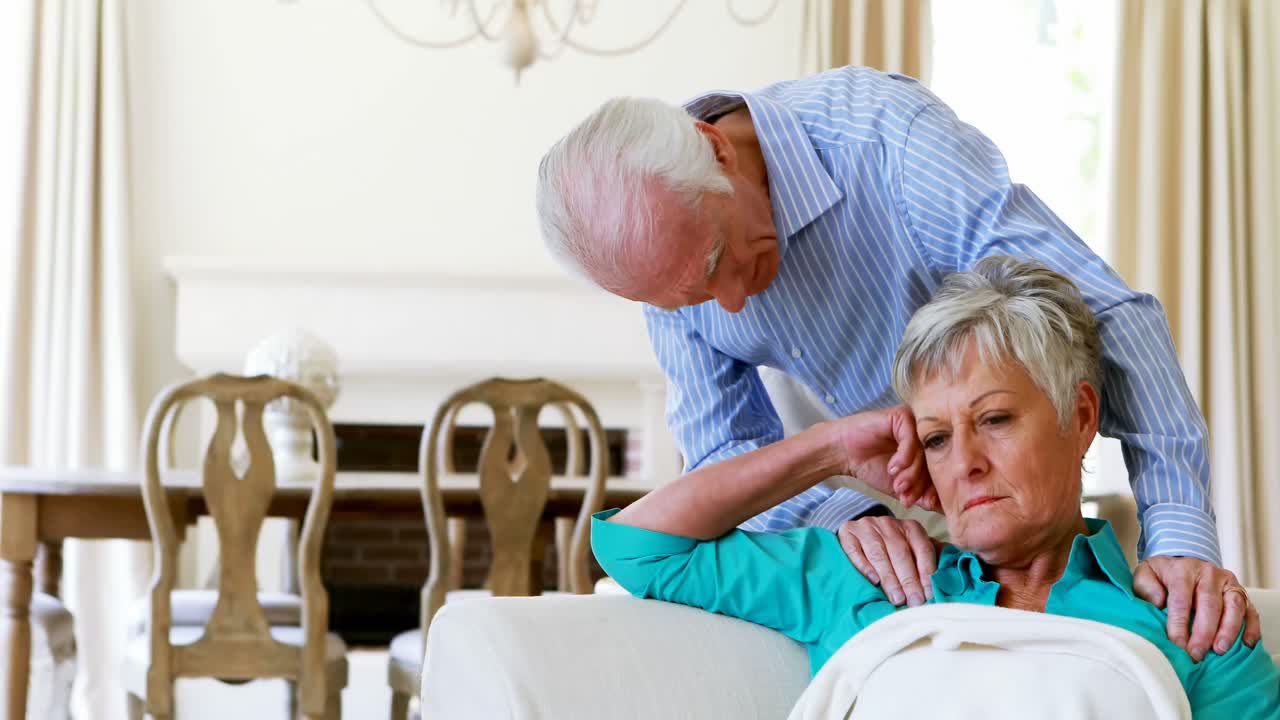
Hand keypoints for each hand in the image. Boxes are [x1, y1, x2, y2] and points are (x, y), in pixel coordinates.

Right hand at [830, 405, 939, 510]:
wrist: (844, 453)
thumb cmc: (871, 467)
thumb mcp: (901, 487)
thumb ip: (921, 495)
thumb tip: (945, 509)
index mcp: (929, 449)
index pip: (940, 470)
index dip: (934, 490)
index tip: (925, 504)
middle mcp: (926, 434)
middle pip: (934, 461)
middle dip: (922, 484)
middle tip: (907, 498)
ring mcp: (915, 423)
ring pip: (923, 452)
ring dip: (911, 473)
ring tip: (898, 485)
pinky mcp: (902, 415)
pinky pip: (911, 439)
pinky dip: (904, 457)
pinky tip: (892, 468)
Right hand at [838, 515, 939, 606]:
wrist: (860, 531)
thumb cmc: (891, 547)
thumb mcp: (911, 549)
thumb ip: (926, 561)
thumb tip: (946, 582)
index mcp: (910, 527)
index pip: (922, 548)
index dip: (926, 572)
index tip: (929, 594)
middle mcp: (888, 523)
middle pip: (900, 552)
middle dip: (908, 579)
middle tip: (914, 601)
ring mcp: (866, 526)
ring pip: (878, 552)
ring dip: (889, 578)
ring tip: (897, 598)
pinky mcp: (847, 532)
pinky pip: (855, 549)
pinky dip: (864, 565)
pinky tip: (873, 581)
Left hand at [1132, 556, 1262, 661]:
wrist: (1183, 561)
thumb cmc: (1163, 575)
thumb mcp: (1146, 573)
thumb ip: (1146, 586)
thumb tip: (1158, 602)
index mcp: (1183, 570)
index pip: (1181, 599)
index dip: (1179, 624)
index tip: (1177, 645)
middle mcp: (1209, 574)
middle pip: (1209, 604)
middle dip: (1203, 632)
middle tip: (1196, 654)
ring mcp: (1228, 583)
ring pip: (1234, 606)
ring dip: (1228, 630)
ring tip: (1220, 650)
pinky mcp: (1242, 593)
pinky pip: (1251, 611)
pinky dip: (1250, 628)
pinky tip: (1246, 645)